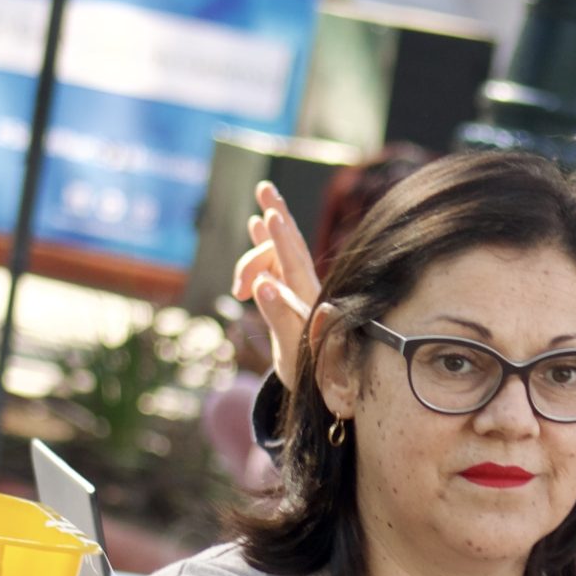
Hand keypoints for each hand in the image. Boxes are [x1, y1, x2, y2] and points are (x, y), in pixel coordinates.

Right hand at [229, 180, 318, 389]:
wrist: (320, 385)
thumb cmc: (308, 372)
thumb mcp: (293, 351)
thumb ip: (280, 318)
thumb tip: (262, 284)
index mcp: (309, 301)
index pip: (293, 264)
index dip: (281, 241)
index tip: (270, 216)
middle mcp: (304, 290)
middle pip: (289, 248)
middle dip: (277, 216)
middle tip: (264, 189)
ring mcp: (296, 290)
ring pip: (277, 254)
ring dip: (266, 231)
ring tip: (258, 205)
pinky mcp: (287, 293)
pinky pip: (274, 260)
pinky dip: (264, 241)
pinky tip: (255, 224)